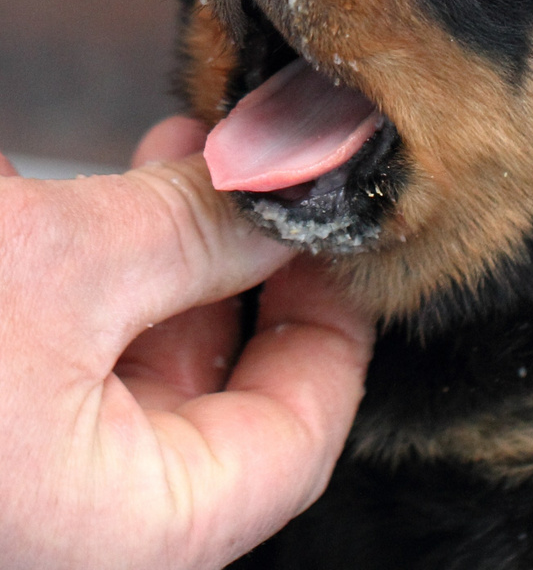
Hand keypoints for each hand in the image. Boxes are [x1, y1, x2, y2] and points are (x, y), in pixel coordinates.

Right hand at [0, 118, 372, 569]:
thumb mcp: (62, 267)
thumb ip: (191, 230)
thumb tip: (281, 190)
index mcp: (129, 531)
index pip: (298, 440)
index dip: (335, 324)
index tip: (341, 241)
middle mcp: (84, 518)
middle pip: (228, 391)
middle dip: (249, 262)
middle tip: (264, 177)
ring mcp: (39, 470)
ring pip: (153, 362)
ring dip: (183, 249)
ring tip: (198, 157)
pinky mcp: (3, 418)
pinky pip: (86, 350)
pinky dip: (115, 268)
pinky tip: (128, 188)